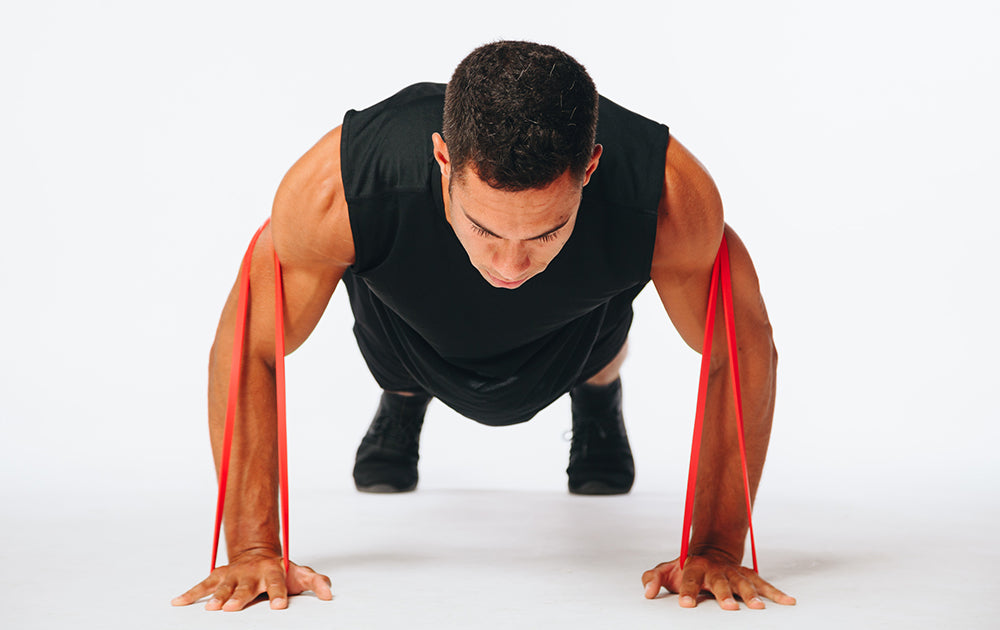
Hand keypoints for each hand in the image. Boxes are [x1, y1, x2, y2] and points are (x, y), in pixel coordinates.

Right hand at [172, 550, 332, 610]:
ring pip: (224, 587)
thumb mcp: (300, 574)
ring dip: (217, 597)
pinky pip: (202, 585)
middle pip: (245, 587)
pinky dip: (190, 593)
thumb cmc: (280, 569)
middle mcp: (251, 573)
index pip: (276, 583)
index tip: (279, 606)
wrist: (257, 553)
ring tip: (211, 609)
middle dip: (240, 597)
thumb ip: (316, 582)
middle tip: (234, 608)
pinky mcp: (218, 577)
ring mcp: (233, 575)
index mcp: (272, 572)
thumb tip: (328, 594)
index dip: (278, 594)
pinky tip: (177, 602)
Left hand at [641, 553, 795, 609]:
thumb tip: (648, 593)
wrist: (709, 552)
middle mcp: (716, 571)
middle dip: (724, 595)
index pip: (689, 580)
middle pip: (720, 583)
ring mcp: (734, 573)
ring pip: (744, 584)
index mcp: (695, 568)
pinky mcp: (748, 577)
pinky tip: (788, 602)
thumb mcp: (665, 570)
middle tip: (729, 607)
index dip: (686, 591)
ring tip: (758, 608)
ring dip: (751, 596)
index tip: (685, 604)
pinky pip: (764, 585)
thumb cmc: (685, 567)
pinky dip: (776, 593)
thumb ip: (653, 579)